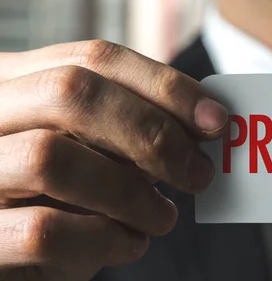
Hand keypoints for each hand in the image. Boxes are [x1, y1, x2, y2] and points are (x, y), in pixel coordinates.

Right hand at [0, 40, 228, 280]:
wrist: (9, 248)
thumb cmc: (55, 194)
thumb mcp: (88, 147)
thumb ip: (128, 125)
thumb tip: (206, 121)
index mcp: (15, 81)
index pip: (95, 58)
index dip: (165, 85)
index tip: (216, 119)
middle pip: (72, 91)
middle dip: (152, 132)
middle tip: (197, 173)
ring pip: (51, 157)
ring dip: (131, 192)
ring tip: (164, 217)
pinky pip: (42, 231)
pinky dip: (104, 239)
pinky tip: (129, 244)